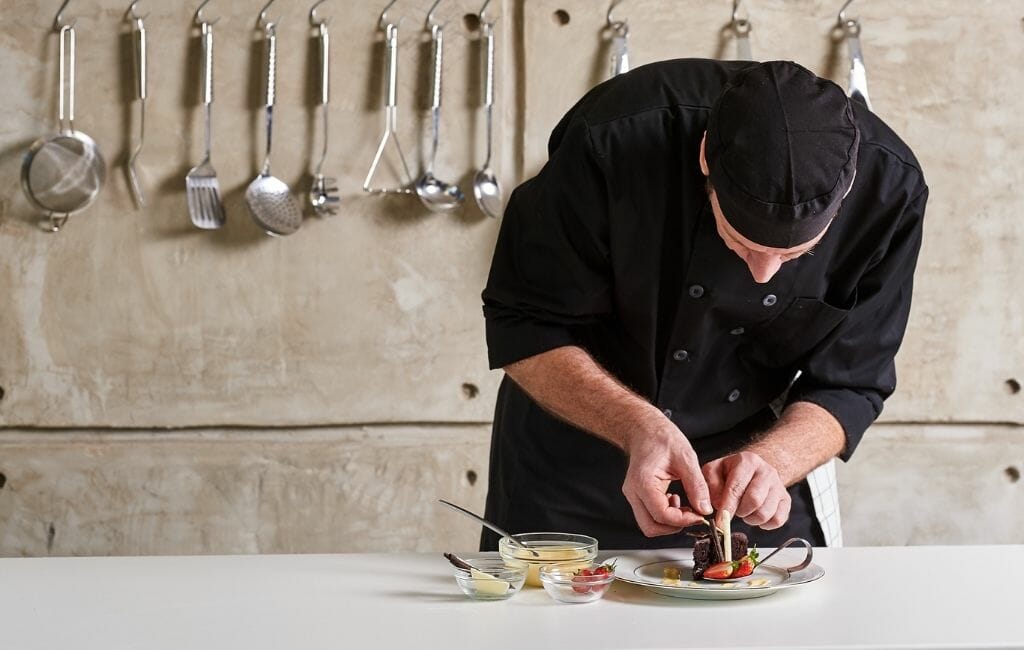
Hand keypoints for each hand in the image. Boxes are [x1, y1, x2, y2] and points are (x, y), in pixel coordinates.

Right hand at [622, 421, 711, 536]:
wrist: (645, 430)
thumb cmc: (661, 438)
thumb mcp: (686, 458)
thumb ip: (696, 485)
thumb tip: (704, 508)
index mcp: (643, 482)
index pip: (661, 515)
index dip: (683, 520)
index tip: (700, 515)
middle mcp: (633, 492)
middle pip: (651, 527)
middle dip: (675, 526)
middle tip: (692, 515)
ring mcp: (633, 495)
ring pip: (649, 525)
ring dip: (669, 522)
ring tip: (684, 506)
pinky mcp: (638, 496)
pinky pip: (650, 516)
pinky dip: (665, 516)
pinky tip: (676, 501)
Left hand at [702, 451, 790, 528]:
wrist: (754, 469)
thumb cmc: (731, 472)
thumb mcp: (714, 471)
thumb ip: (710, 485)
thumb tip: (718, 505)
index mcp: (747, 461)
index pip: (737, 488)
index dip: (727, 508)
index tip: (720, 522)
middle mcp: (766, 471)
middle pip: (754, 501)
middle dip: (740, 512)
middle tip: (734, 510)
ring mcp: (779, 485)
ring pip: (765, 513)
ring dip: (751, 519)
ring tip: (744, 511)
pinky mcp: (786, 500)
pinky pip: (777, 520)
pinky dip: (764, 524)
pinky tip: (755, 515)